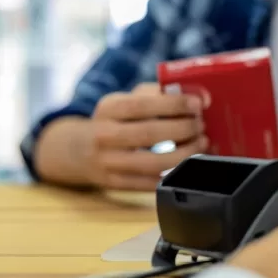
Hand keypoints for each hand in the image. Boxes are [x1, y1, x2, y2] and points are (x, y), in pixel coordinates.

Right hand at [84, 83, 208, 190]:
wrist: (76, 150)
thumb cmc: (114, 120)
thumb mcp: (125, 101)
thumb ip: (157, 94)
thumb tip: (197, 97)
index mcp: (109, 108)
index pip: (143, 104)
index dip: (174, 104)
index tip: (197, 104)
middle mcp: (104, 134)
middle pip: (149, 133)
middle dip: (183, 129)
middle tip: (201, 126)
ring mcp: (107, 162)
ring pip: (152, 163)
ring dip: (183, 154)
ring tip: (200, 144)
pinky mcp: (113, 183)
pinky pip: (148, 183)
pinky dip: (171, 175)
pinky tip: (186, 164)